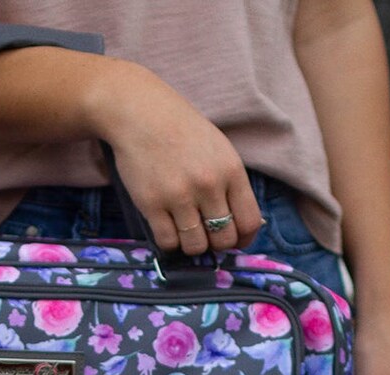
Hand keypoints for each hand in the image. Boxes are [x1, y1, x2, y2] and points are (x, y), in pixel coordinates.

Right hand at [85, 60, 262, 254]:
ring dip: (192, 245)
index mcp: (230, 170)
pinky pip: (168, 242)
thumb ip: (231, 184)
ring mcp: (179, 196)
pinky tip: (168, 227)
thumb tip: (242, 226)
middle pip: (223, 239)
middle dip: (216, 243)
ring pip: (196, 246)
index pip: (249, 222)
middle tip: (206, 234)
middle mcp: (208, 185)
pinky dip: (170, 242)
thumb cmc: (182, 131)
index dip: (243, 239)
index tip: (234, 241)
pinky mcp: (152, 205)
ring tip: (185, 230)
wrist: (141, 113)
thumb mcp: (219, 150)